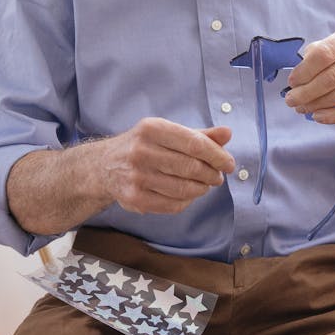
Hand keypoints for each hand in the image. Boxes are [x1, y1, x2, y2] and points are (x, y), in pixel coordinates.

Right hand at [100, 117, 234, 214]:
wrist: (104, 166)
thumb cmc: (144, 145)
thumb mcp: (167, 132)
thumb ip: (198, 134)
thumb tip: (227, 133)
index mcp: (152, 129)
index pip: (194, 143)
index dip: (217, 155)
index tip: (229, 164)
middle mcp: (141, 151)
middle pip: (191, 168)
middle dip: (212, 174)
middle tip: (218, 177)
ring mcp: (136, 176)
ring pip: (184, 189)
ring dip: (201, 189)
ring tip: (205, 185)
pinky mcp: (134, 198)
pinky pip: (172, 205)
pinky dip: (187, 201)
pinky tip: (188, 195)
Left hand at [285, 24, 334, 124]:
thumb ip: (316, 55)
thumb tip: (296, 76)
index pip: (323, 53)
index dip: (304, 71)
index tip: (292, 82)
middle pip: (330, 77)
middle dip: (305, 92)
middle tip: (291, 100)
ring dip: (315, 105)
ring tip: (302, 108)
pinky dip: (333, 116)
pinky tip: (319, 116)